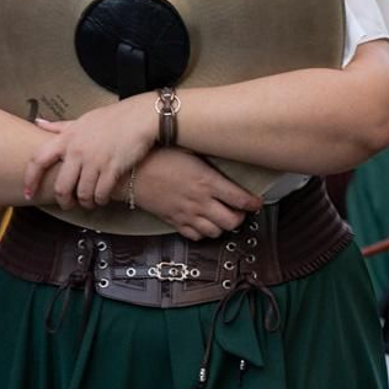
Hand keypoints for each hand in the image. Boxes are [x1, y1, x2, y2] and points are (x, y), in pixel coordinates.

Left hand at [24, 96, 158, 208]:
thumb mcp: (82, 120)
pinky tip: (102, 199)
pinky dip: (100, 200)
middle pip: (61, 186)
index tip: (28, 192)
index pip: (38, 160)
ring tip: (89, 203)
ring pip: (82, 193)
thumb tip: (38, 122)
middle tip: (68, 204)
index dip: (30, 179)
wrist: (140, 117)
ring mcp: (95, 161)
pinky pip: (101, 193)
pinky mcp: (112, 168)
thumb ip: (60, 126)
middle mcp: (77, 151)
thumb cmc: (113, 118)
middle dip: (63, 200)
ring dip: (84, 202)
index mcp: (67, 138)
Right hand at [130, 148, 262, 239]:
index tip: (257, 202)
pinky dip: (203, 232)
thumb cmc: (159, 156)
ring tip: (223, 216)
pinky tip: (204, 222)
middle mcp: (200, 201)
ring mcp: (187, 214)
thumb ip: (210, 162)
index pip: (240, 199)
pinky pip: (195, 235)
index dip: (253, 203)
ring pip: (215, 231)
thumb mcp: (191, 153)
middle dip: (240, 217)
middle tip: (240, 210)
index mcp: (207, 181)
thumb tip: (227, 157)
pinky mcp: (174, 221)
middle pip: (231, 221)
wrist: (131, 172)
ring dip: (223, 226)